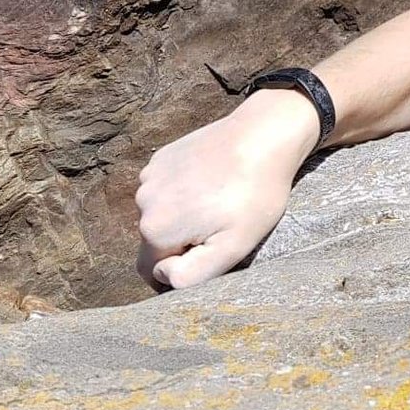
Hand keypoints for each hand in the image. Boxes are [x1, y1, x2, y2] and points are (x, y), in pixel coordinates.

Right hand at [134, 90, 319, 290]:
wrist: (265, 134)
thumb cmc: (255, 193)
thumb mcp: (233, 247)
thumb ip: (189, 276)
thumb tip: (161, 275)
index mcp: (154, 229)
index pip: (154, 270)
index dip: (184, 268)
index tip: (215, 250)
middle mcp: (143, 201)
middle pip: (157, 240)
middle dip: (185, 240)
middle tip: (223, 223)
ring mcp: (151, 174)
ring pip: (162, 212)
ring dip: (185, 213)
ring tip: (221, 199)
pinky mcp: (164, 156)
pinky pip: (168, 186)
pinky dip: (186, 189)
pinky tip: (215, 179)